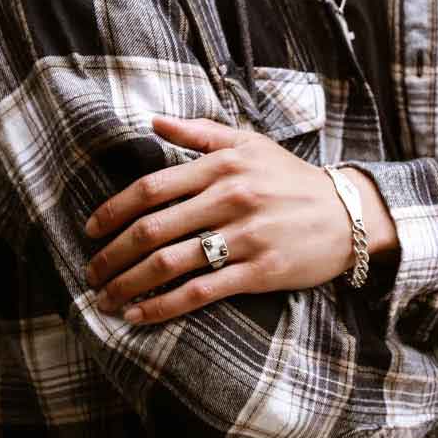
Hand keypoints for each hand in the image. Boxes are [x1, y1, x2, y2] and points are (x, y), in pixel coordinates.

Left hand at [84, 115, 356, 324]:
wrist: (347, 214)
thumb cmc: (291, 178)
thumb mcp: (250, 144)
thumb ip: (200, 132)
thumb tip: (152, 122)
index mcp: (222, 165)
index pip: (151, 188)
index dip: (113, 210)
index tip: (91, 230)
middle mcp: (230, 198)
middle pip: (152, 229)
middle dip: (112, 255)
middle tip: (91, 272)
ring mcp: (244, 236)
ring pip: (170, 263)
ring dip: (128, 285)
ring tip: (105, 299)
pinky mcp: (259, 272)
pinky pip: (200, 293)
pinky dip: (162, 307)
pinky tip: (139, 315)